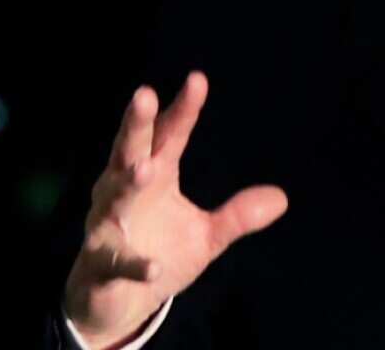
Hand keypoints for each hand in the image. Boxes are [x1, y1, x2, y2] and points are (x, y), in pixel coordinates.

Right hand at [62, 71, 287, 347]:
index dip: (182, 109)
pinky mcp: (102, 265)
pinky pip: (117, 263)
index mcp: (155, 177)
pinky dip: (135, 265)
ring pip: (116, 198)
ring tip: (146, 169)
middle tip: (143, 94)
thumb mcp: (206, 236)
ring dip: (129, 184)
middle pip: (131, 151)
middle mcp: (125, 193)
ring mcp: (108, 227)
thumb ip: (237, 215)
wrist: (115, 304)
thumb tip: (282, 197)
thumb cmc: (158, 253)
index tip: (197, 80)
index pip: (169, 136)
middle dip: (136, 125)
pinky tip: (153, 267)